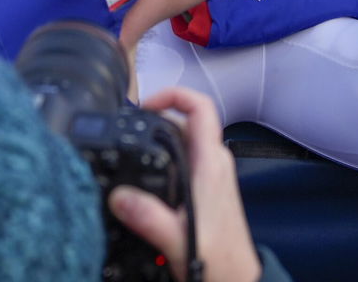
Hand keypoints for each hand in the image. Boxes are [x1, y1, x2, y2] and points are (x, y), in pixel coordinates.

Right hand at [110, 88, 261, 281]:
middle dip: (158, 118)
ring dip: (161, 138)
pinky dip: (165, 156)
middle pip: (187, 120)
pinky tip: (148, 173)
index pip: (201, 107)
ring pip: (185, 140)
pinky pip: (186, 158)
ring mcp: (213, 174)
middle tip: (131, 128)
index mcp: (211, 164)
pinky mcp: (208, 187)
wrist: (237, 281)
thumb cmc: (220, 260)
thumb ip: (148, 217)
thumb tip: (119, 196)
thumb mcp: (178, 239)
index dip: (174, 94)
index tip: (146, 104)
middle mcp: (215, 163)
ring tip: (135, 147)